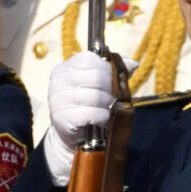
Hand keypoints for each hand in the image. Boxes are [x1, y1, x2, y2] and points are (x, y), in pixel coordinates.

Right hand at [44, 50, 116, 185]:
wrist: (71, 132)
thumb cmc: (87, 104)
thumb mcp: (99, 85)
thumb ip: (114, 72)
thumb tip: (132, 64)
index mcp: (64, 68)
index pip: (90, 59)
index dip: (107, 69)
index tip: (111, 80)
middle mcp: (57, 81)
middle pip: (96, 77)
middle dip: (111, 89)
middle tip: (111, 98)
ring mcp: (57, 99)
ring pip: (96, 96)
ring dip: (108, 105)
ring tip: (106, 110)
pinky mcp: (62, 117)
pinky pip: (93, 113)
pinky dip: (102, 118)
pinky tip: (100, 120)